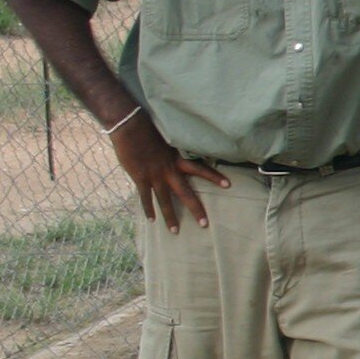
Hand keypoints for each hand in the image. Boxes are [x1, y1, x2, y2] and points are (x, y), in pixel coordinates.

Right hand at [112, 111, 229, 230]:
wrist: (130, 127)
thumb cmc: (148, 129)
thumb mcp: (168, 139)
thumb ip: (175, 150)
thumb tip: (181, 153)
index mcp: (178, 159)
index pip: (201, 169)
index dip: (214, 177)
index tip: (229, 185)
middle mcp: (169, 170)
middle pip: (186, 193)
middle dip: (196, 210)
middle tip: (205, 224)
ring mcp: (155, 176)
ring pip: (165, 201)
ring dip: (170, 217)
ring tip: (175, 231)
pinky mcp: (140, 178)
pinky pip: (145, 198)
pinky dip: (148, 209)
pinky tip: (151, 221)